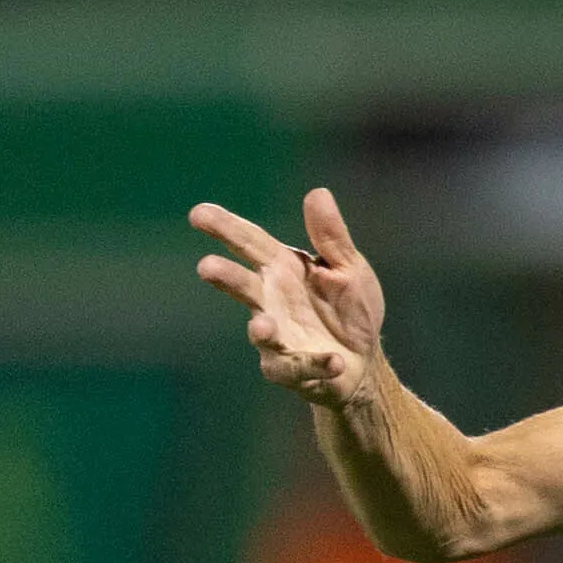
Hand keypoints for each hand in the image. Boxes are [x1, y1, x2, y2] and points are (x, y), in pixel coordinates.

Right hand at [191, 188, 383, 407]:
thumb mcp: (349, 268)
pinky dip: (316, 365)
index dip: (225, 227)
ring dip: (261, 329)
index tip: (198, 213)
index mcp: (284, 269)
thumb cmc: (350, 309)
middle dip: (225, 277)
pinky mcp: (291, 370)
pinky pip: (298, 368)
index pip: (250, 243)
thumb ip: (331, 236)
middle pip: (243, 285)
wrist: (364, 362)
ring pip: (261, 333)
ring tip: (263, 326)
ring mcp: (278, 337)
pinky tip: (336, 361)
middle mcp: (272, 301)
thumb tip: (317, 192)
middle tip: (206, 267)